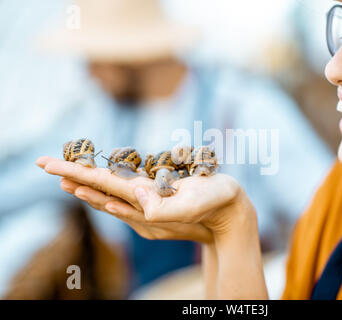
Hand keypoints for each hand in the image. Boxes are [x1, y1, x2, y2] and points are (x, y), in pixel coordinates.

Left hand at [36, 156, 245, 242]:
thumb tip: (136, 198)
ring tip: (63, 178)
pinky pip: (124, 198)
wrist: (229, 213)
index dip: (78, 174)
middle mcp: (142, 207)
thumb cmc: (217, 202)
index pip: (104, 185)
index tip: (52, 165)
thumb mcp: (195, 205)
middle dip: (71, 177)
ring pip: (109, 195)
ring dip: (84, 185)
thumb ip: (164, 208)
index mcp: (147, 202)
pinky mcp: (156, 205)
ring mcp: (148, 208)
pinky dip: (106, 191)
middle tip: (44, 164)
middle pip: (99, 190)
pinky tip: (98, 190)